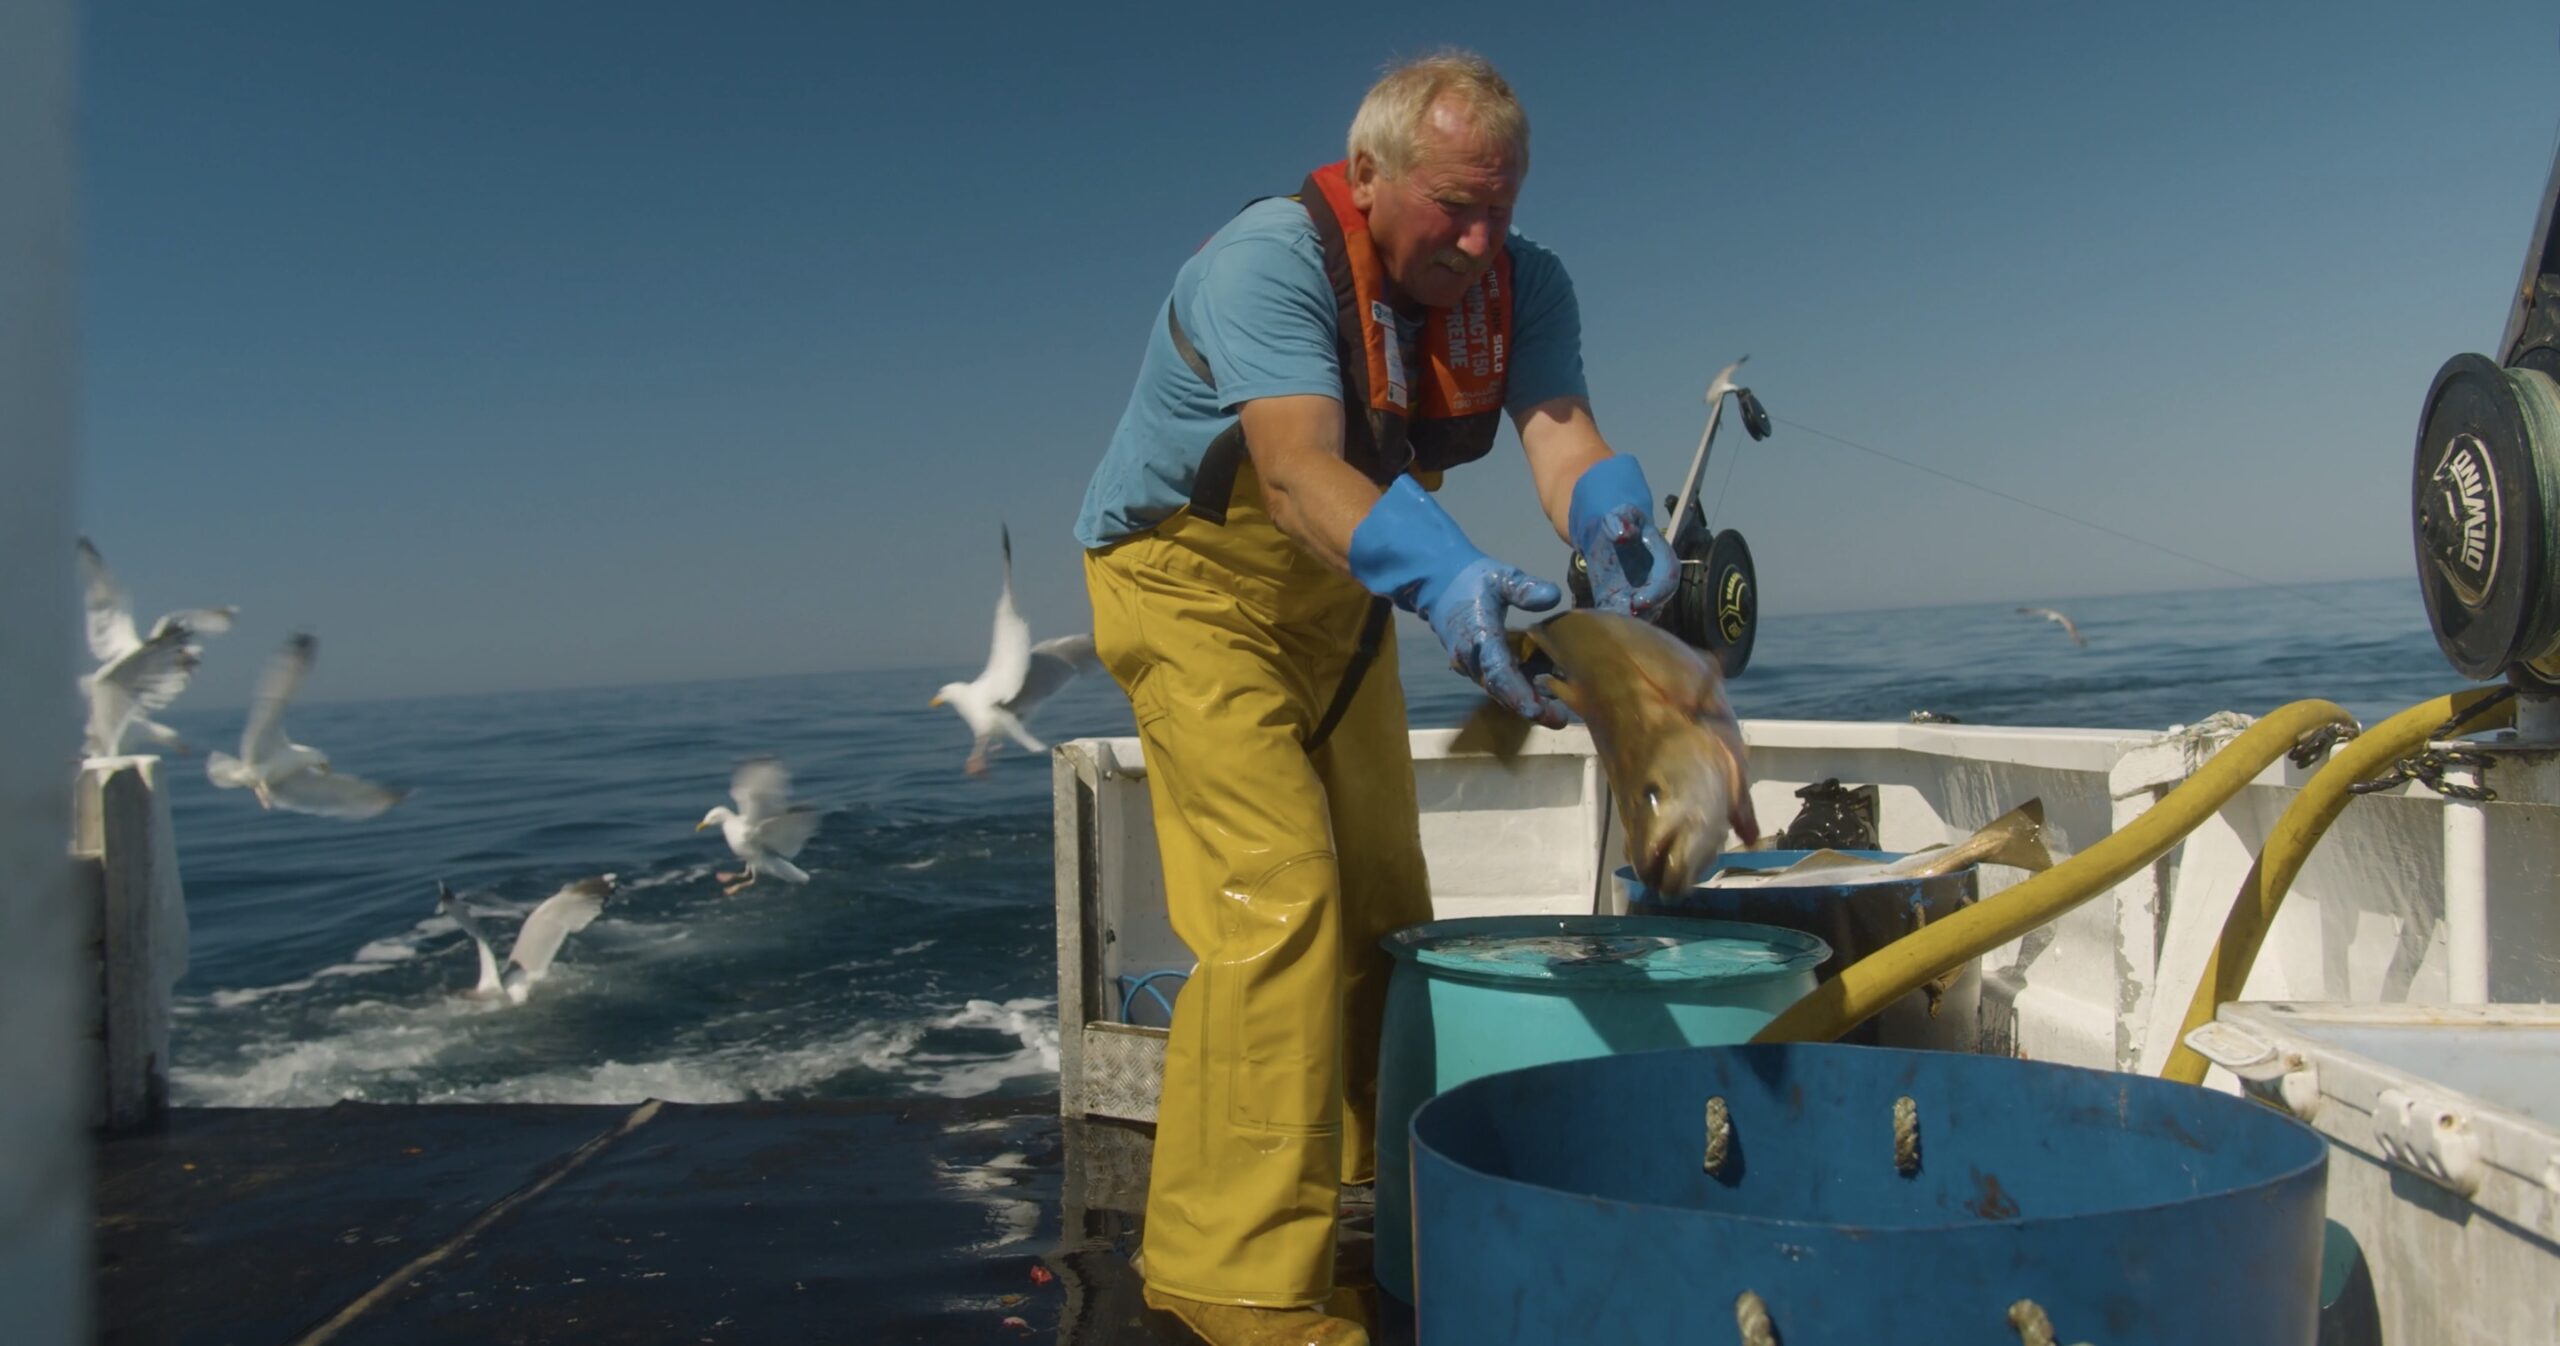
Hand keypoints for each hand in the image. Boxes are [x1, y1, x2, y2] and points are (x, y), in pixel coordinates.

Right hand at [1420, 559, 1565, 724]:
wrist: (1438, 583)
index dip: (1517, 692)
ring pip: (1498, 689)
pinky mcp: (1474, 665)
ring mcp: (1469, 665)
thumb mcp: (1500, 576)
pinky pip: (1496, 683)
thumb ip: (1525, 588)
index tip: (1536, 710)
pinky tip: (1542, 694)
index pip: (1497, 671)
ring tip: (1556, 713)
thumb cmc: (1473, 579)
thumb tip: (1553, 597)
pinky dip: (1517, 691)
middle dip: (1527, 707)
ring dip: (1524, 702)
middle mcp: (1471, 657)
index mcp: (1478, 635)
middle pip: (1500, 689)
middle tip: (1558, 720)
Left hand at [1568, 455, 1677, 617]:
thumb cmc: (1594, 486)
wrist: (1572, 484)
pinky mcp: (1604, 569)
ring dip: (1627, 610)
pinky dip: (1609, 606)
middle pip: (1654, 587)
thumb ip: (1618, 516)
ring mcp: (1623, 562)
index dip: (1658, 589)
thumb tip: (1624, 534)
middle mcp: (1640, 553)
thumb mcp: (1608, 496)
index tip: (1639, 603)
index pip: (1666, 568)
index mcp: (1649, 536)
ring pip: (1634, 593)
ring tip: (1613, 622)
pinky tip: (1601, 618)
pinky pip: (1613, 592)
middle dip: (1645, 607)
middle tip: (1626, 619)